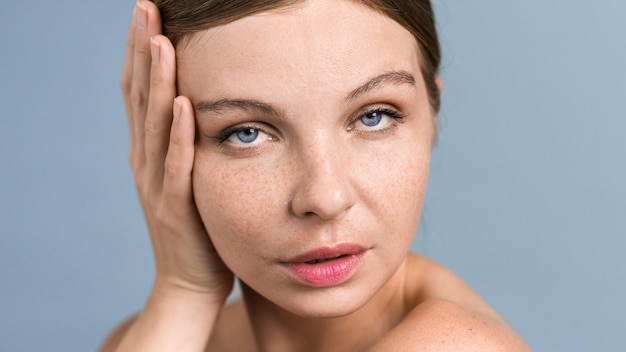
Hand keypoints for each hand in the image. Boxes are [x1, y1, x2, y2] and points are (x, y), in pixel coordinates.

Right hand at [121, 0, 233, 302]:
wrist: (189, 282)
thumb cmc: (196, 227)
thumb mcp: (184, 178)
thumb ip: (183, 144)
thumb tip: (194, 104)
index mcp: (149, 151)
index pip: (140, 91)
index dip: (140, 51)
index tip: (148, 13)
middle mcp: (146, 161)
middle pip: (140, 97)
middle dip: (142, 51)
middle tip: (145, 8)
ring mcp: (157, 184)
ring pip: (154, 125)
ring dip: (157, 82)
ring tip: (160, 40)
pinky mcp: (176, 208)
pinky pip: (178, 166)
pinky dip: (178, 135)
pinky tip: (184, 104)